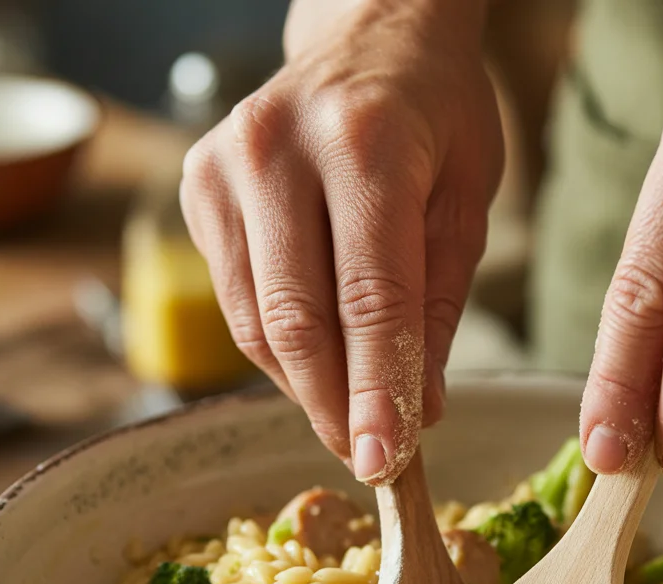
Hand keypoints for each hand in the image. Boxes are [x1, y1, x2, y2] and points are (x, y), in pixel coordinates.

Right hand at [180, 0, 501, 483]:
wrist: (366, 43)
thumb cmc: (433, 120)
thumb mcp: (465, 203)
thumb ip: (440, 306)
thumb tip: (418, 408)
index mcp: (365, 144)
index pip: (372, 297)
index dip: (377, 391)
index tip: (389, 460)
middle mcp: (277, 149)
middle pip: (297, 318)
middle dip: (334, 406)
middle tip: (369, 459)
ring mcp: (224, 166)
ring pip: (255, 321)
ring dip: (304, 388)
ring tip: (349, 420)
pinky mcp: (197, 189)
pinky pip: (235, 301)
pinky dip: (278, 350)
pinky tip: (318, 365)